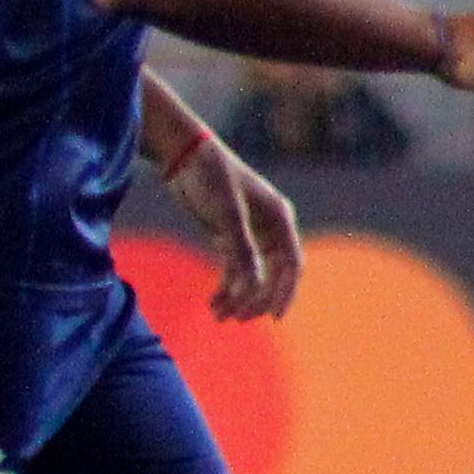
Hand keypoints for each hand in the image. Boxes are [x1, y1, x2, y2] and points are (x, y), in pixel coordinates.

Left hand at [161, 131, 299, 319]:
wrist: (182, 154)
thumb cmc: (211, 176)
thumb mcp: (226, 214)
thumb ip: (242, 250)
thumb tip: (254, 287)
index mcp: (280, 219)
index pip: (291, 265)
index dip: (286, 292)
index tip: (275, 317)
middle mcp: (269, 227)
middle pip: (272, 274)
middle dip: (257, 299)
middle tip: (239, 320)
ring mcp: (249, 232)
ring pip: (250, 274)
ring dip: (237, 296)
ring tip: (219, 316)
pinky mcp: (228, 234)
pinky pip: (233, 267)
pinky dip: (225, 286)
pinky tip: (213, 303)